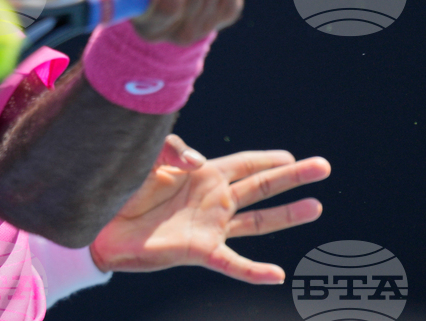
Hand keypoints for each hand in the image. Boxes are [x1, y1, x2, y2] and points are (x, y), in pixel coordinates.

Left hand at [89, 135, 330, 283]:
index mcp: (202, 175)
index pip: (242, 164)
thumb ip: (173, 151)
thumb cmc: (124, 190)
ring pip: (257, 221)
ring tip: (317, 206)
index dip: (266, 159)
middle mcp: (212, 200)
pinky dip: (255, 270)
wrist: (101, 226)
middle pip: (260, 186)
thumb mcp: (147, 160)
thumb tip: (200, 162)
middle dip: (292, 176)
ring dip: (287, 215)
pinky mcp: (199, 250)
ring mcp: (209, 226)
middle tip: (323, 166)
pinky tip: (277, 273)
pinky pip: (233, 263)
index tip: (290, 155)